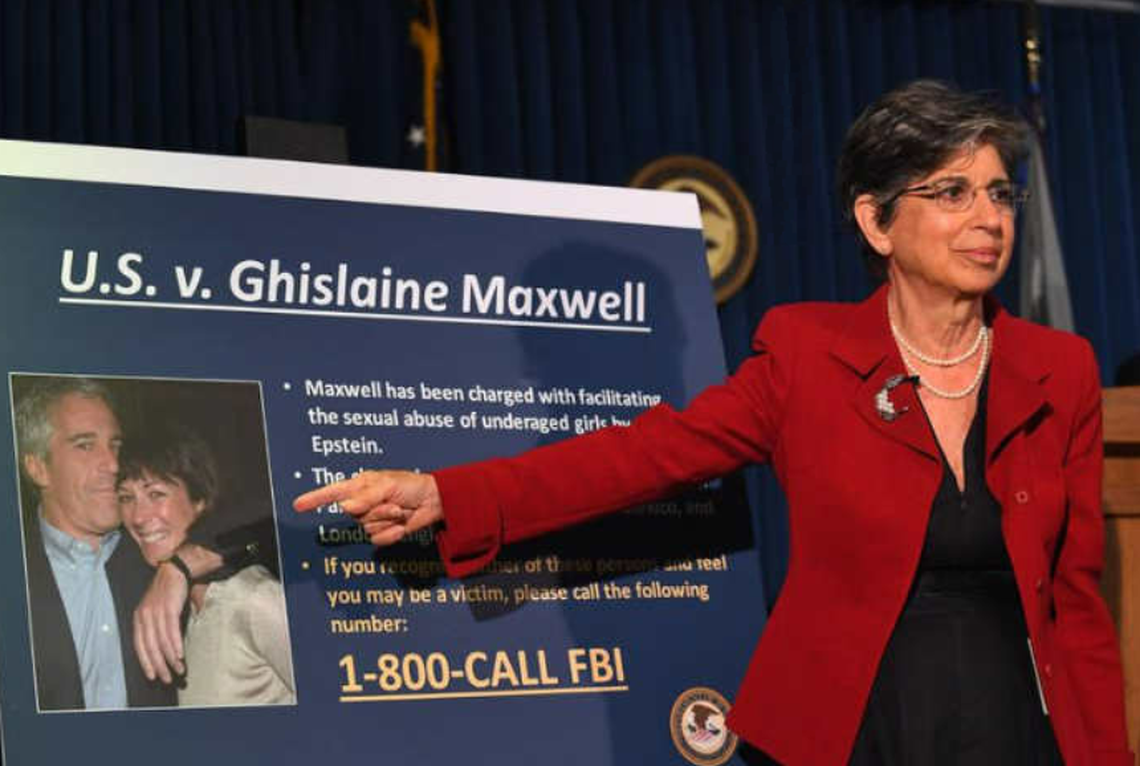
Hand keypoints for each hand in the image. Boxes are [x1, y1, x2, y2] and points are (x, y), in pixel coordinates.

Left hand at [133, 560, 187, 683]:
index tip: (153, 675)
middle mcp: (144, 616)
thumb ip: (156, 627)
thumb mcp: (155, 609)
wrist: (174, 569)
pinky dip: (175, 644)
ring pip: (161, 641)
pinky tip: (179, 655)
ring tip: (178, 669)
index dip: (145, 662)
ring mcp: (155, 612)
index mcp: (138, 618)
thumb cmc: (167, 592)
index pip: (139, 645)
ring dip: (170, 658)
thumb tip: (163, 647)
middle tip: (167, 678)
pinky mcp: (168, 607)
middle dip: (159, 665)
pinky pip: (171, 630)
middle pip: (150, 646)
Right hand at [293, 470, 442, 546]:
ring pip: (367, 527)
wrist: (434, 501)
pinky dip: (391, 533)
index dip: (314, 499)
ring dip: (386, 519)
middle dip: (376, 509)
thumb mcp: (387, 485)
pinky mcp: (384, 531)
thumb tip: (345, 508)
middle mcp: (362, 502)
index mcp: (359, 485)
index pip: (332, 492)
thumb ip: (365, 497)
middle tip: (393, 501)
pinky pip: (378, 539)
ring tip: (399, 509)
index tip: (297, 505)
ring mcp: (373, 518)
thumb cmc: (411, 485)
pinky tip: (401, 525)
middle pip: (354, 514)